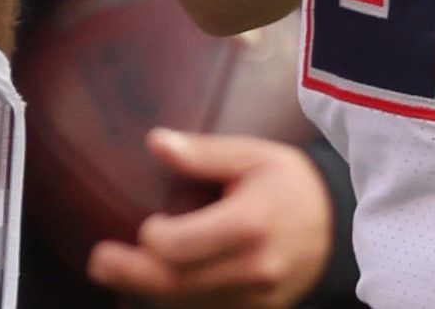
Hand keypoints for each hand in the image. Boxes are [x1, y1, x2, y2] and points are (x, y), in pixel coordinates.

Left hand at [87, 130, 335, 307]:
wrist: (336, 224)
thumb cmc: (288, 182)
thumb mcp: (251, 155)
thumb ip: (202, 153)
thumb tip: (155, 142)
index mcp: (249, 224)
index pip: (184, 247)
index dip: (155, 240)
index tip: (146, 225)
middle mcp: (253, 269)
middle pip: (179, 284)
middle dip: (132, 275)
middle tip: (98, 262)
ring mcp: (256, 298)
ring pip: (190, 304)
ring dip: (149, 292)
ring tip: (117, 273)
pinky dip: (178, 302)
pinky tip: (153, 287)